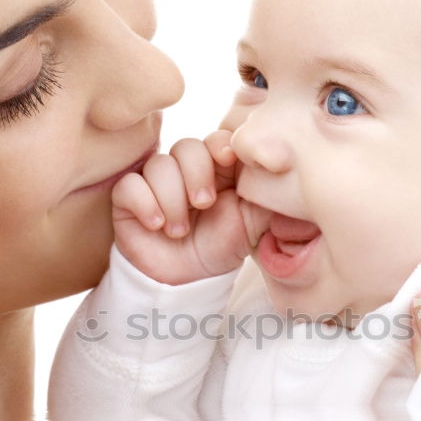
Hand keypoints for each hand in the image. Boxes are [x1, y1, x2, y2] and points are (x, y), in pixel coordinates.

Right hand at [112, 132, 268, 284]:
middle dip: (197, 174)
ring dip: (172, 199)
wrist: (185, 280)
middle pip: (186, 146)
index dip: (220, 145)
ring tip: (179, 230)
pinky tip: (156, 225)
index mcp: (217, 168)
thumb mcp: (252, 223)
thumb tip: (292, 174)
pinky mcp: (128, 197)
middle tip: (204, 204)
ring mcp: (155, 181)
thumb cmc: (220, 247)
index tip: (227, 160)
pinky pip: (130, 186)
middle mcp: (185, 169)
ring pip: (158, 165)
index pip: (216, 140)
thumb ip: (268, 197)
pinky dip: (145, 204)